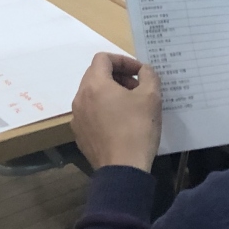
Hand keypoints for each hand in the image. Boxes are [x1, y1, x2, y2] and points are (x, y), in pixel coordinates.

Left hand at [71, 53, 161, 172]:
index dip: (123, 60)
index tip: (139, 72)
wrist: (123, 170)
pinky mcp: (80, 135)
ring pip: (92, 95)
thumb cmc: (137, 129)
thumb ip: (149, 75)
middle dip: (118, 76)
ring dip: (111, 93)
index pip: (103, 58)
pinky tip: (121, 123)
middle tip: (137, 87)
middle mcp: (80, 98)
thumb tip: (144, 71)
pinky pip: (91, 113)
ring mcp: (77, 117)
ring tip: (131, 105)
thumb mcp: (151, 97)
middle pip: (96, 75)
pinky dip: (104, 110)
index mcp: (94, 84)